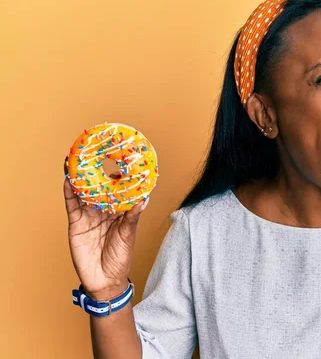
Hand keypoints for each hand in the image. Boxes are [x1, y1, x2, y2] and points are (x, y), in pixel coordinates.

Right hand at [63, 157, 147, 299]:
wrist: (104, 280)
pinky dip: (69, 192)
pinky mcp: (76, 222)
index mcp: (119, 211)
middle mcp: (103, 210)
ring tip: (76, 160)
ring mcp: (88, 215)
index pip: (118, 189)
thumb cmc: (120, 258)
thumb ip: (132, 217)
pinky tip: (68, 180)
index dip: (120, 175)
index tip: (122, 157)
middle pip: (99, 187)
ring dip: (80, 177)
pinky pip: (72, 204)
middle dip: (96, 170)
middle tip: (94, 150)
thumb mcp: (128, 235)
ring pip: (83, 192)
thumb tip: (144, 199)